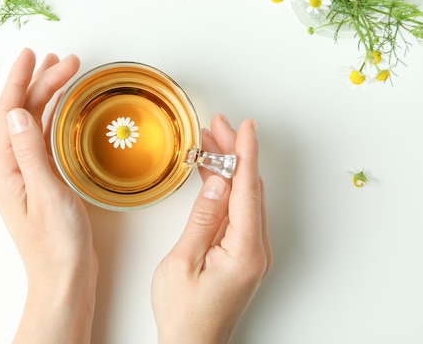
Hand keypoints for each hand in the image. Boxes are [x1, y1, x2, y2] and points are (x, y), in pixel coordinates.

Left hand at [0, 48, 97, 343]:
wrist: (64, 277)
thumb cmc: (57, 244)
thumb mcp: (46, 194)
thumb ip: (31, 151)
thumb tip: (18, 111)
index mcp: (4, 170)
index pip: (7, 113)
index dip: (18, 80)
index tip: (31, 54)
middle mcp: (10, 168)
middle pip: (21, 114)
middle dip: (40, 83)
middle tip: (65, 60)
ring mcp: (25, 174)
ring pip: (33, 123)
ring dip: (47, 97)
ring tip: (64, 72)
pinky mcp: (41, 180)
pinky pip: (43, 139)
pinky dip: (53, 117)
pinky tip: (62, 106)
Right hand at [151, 114, 271, 343]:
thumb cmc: (184, 312)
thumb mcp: (183, 262)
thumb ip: (202, 220)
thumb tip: (216, 182)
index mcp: (244, 250)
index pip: (248, 190)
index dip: (246, 153)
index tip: (245, 126)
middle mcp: (255, 249)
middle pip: (249, 189)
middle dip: (234, 153)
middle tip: (216, 126)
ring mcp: (251, 252)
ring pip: (245, 199)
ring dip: (230, 169)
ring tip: (211, 142)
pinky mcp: (243, 255)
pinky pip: (240, 213)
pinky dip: (228, 189)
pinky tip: (215, 177)